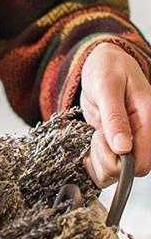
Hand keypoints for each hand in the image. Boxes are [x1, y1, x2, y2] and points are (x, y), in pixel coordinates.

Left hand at [80, 42, 150, 186]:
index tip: (102, 138)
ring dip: (98, 160)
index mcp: (149, 120)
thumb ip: (114, 118)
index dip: (118, 160)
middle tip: (97, 134)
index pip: (142, 163)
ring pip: (114, 173)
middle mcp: (142, 135)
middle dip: (105, 158)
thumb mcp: (107, 88)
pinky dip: (93, 161)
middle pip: (127, 171)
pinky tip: (92, 143)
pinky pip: (105, 168)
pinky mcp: (117, 145)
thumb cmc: (107, 70)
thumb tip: (123, 148)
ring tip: (96, 135)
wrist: (103, 65)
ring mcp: (130, 142)